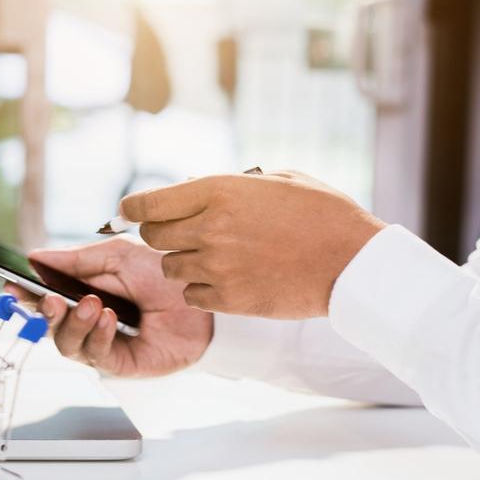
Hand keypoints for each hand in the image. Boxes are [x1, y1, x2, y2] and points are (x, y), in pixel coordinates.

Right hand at [4, 236, 212, 376]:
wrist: (204, 298)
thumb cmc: (166, 274)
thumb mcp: (119, 255)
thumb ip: (77, 260)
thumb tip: (36, 257)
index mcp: (85, 292)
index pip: (47, 297)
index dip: (26, 294)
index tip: (10, 285)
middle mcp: (90, 321)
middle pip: (50, 326)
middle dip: (45, 312)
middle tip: (50, 298)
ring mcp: (104, 344)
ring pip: (68, 345)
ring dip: (74, 323)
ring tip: (92, 305)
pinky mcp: (122, 364)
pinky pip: (96, 356)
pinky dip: (97, 335)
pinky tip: (109, 319)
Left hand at [121, 171, 385, 318]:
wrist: (353, 261)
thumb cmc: (320, 213)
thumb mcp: (275, 180)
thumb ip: (228, 185)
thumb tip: (191, 190)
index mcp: (218, 191)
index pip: (147, 203)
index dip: (131, 208)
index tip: (126, 213)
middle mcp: (209, 228)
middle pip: (152, 236)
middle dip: (161, 234)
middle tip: (179, 235)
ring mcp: (217, 267)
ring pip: (169, 268)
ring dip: (181, 263)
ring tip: (211, 258)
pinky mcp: (229, 299)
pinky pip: (192, 296)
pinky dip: (201, 290)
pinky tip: (225, 281)